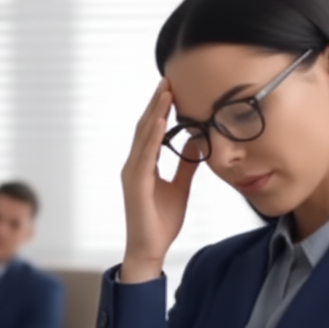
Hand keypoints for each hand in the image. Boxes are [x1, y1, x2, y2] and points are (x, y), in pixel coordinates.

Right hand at [120, 79, 201, 282]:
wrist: (149, 248)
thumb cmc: (160, 222)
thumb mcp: (180, 188)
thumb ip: (185, 165)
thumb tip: (196, 144)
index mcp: (143, 165)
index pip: (151, 130)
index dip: (160, 109)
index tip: (171, 88)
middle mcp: (134, 164)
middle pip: (145, 127)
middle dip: (156, 103)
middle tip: (168, 79)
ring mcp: (133, 173)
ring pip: (144, 135)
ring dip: (155, 112)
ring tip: (165, 92)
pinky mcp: (136, 183)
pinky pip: (145, 154)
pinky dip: (153, 136)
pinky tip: (161, 120)